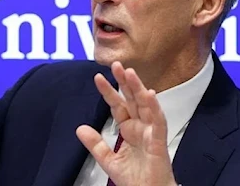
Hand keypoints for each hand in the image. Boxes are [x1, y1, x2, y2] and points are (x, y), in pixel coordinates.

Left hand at [76, 62, 176, 185]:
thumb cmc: (136, 180)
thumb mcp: (108, 160)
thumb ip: (95, 144)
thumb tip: (80, 128)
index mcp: (129, 130)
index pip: (118, 105)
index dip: (108, 92)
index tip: (98, 78)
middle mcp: (141, 128)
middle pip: (132, 99)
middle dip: (124, 82)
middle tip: (116, 65)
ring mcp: (150, 133)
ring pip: (145, 105)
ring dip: (138, 88)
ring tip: (130, 72)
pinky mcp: (159, 142)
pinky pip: (158, 122)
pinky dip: (154, 107)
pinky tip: (149, 93)